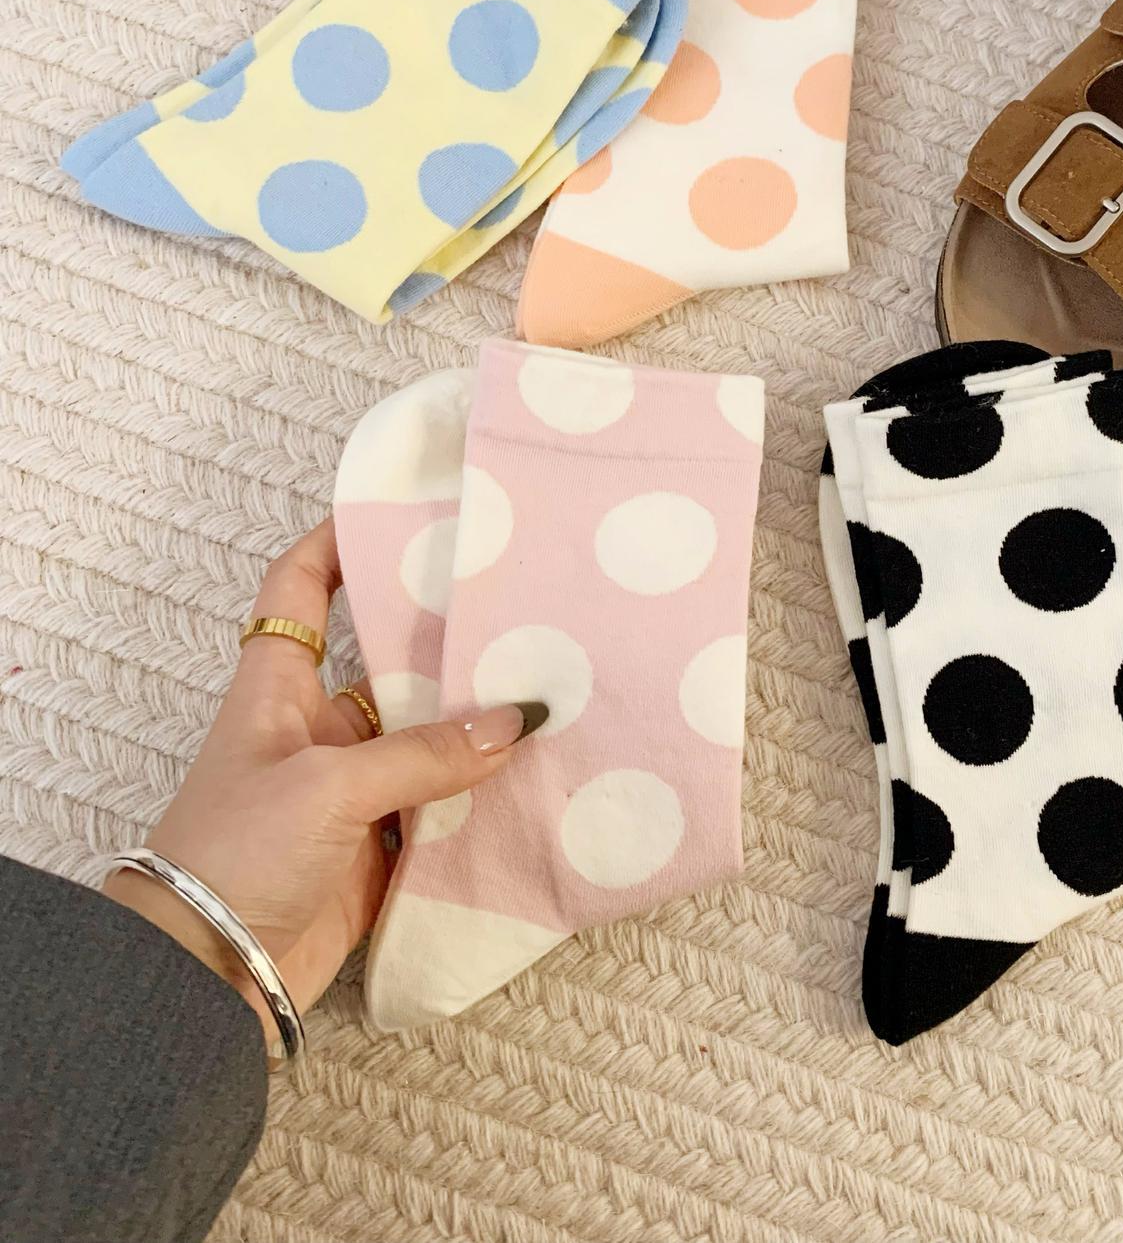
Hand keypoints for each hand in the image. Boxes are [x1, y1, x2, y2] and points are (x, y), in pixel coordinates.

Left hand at [102, 521, 540, 1054]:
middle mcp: (316, 730)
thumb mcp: (327, 786)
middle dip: (443, 640)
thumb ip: (425, 754)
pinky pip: (440, 809)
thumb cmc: (238, 853)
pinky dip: (481, 798)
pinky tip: (534, 777)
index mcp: (277, 689)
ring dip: (475, 726)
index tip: (393, 511)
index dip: (334, 544)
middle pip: (385, 664)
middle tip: (514, 607)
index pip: (296, 591)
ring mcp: (350, 792)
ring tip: (547, 686)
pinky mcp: (377, 850)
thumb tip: (518, 722)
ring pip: (424, 740)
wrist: (207, 979)